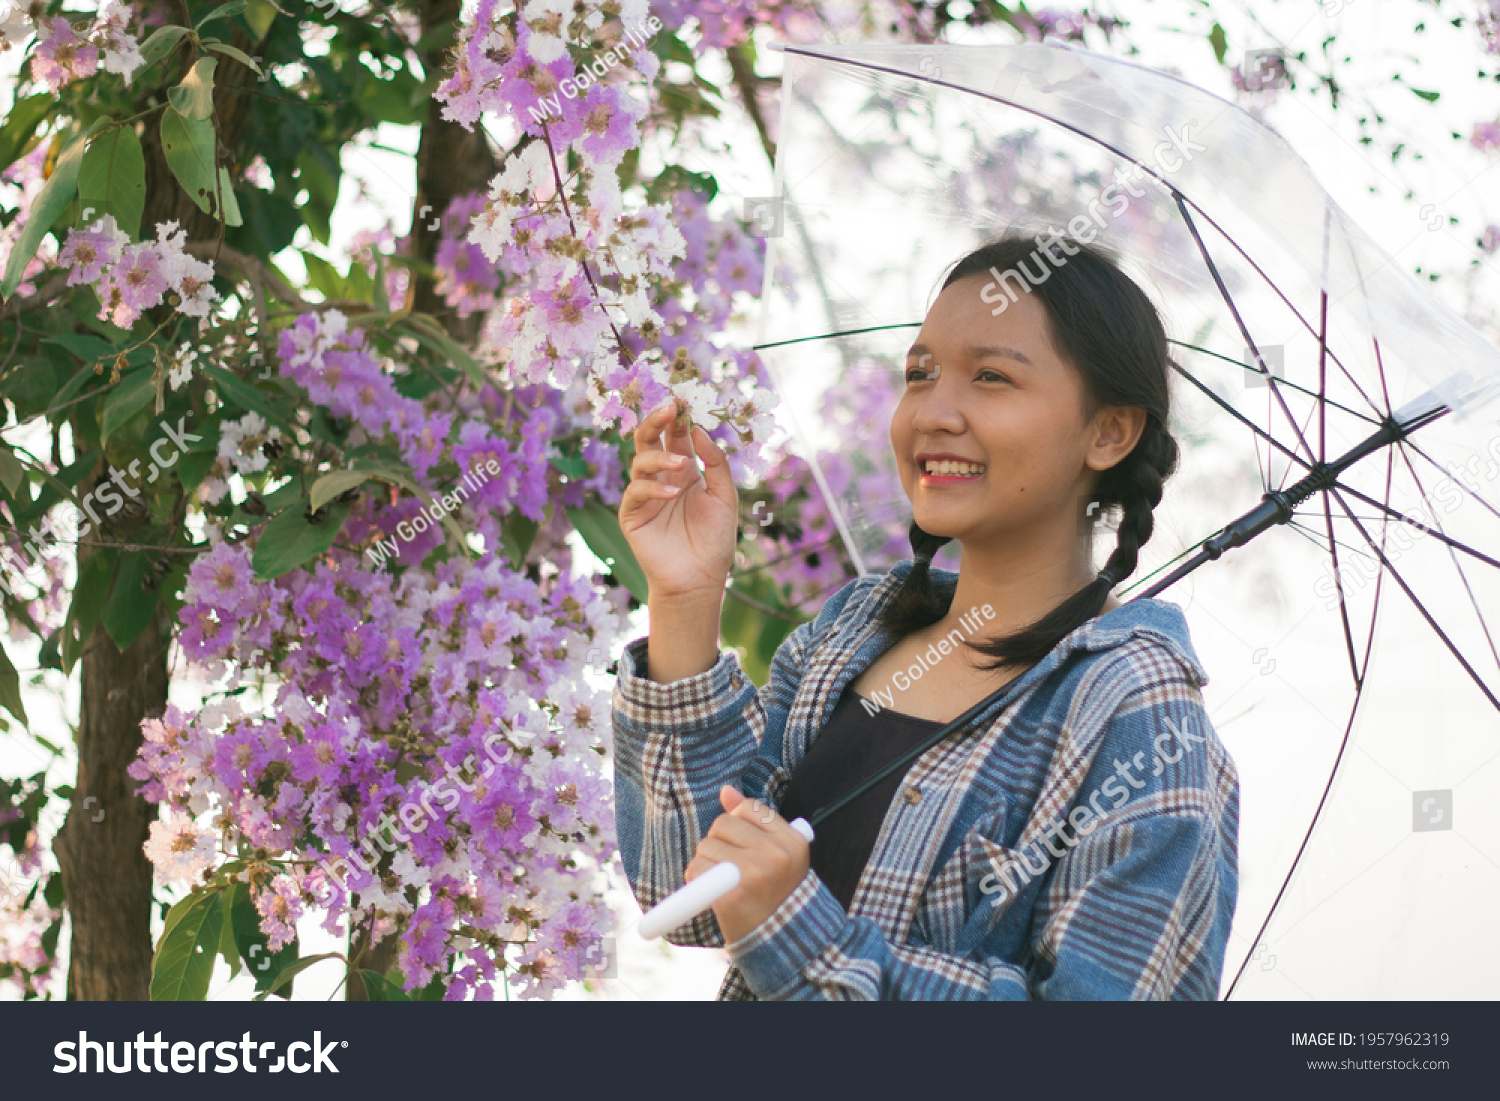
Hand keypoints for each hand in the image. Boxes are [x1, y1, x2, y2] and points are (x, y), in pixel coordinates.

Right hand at [618, 399, 738, 603]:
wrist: (700, 578)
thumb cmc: (714, 539)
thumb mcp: (725, 497)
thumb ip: (716, 463)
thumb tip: (700, 432)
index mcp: (684, 470)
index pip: (676, 436)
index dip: (678, 418)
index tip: (683, 399)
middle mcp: (662, 477)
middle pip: (649, 440)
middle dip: (656, 421)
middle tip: (667, 409)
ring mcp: (645, 494)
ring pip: (640, 461)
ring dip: (659, 458)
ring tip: (681, 465)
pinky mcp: (632, 514)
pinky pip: (636, 491)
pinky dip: (653, 488)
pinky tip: (672, 494)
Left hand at [685, 785, 810, 944]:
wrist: (781, 942)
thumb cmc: (777, 892)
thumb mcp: (778, 853)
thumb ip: (754, 819)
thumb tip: (726, 791)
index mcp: (793, 841)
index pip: (749, 808)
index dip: (738, 823)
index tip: (742, 844)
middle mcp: (775, 855)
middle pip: (723, 824)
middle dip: (719, 841)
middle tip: (732, 866)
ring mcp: (754, 874)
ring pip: (706, 845)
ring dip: (706, 862)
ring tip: (724, 882)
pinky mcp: (731, 894)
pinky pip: (696, 869)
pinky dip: (696, 880)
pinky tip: (712, 893)